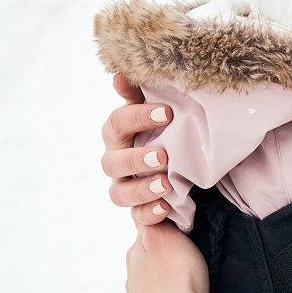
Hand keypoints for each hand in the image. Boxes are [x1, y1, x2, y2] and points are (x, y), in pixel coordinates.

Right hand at [101, 74, 173, 224]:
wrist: (179, 168)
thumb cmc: (164, 132)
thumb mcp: (158, 112)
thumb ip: (140, 94)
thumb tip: (119, 73)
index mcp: (118, 135)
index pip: (117, 124)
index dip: (138, 117)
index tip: (168, 112)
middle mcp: (116, 162)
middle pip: (112, 162)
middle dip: (136, 159)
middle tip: (163, 155)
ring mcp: (125, 189)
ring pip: (119, 194)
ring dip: (141, 189)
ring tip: (166, 184)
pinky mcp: (140, 213)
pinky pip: (138, 219)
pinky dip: (150, 215)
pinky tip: (165, 209)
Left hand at [124, 222, 211, 292]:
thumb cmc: (178, 278)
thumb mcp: (166, 236)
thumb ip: (152, 222)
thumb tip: (144, 213)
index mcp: (134, 259)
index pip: (145, 242)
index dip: (162, 241)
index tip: (180, 244)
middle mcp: (129, 286)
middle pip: (143, 273)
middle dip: (159, 272)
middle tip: (184, 274)